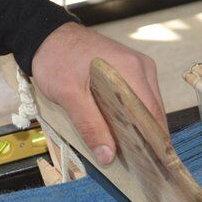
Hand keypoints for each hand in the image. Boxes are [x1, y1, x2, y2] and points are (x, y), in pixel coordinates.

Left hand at [30, 22, 163, 165]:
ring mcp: (136, 67)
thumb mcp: (69, 95)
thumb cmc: (57, 59)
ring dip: (140, 128)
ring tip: (133, 154)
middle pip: (153, 110)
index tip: (153, 165)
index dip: (155, 141)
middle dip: (148, 138)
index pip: (152, 112)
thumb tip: (108, 155)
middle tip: (142, 167)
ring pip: (146, 105)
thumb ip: (90, 125)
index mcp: (132, 70)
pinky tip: (124, 132)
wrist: (47, 35)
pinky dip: (133, 116)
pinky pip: (137, 98)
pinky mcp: (128, 70)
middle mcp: (141, 67)